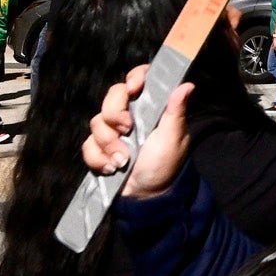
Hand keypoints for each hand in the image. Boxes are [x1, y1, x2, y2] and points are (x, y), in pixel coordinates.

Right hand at [82, 63, 193, 200]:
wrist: (147, 197)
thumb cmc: (165, 166)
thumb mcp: (173, 138)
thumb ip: (175, 112)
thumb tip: (187, 85)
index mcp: (149, 107)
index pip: (138, 79)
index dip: (133, 78)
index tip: (133, 89)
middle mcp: (130, 115)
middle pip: (111, 97)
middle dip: (115, 115)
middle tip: (127, 131)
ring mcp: (112, 132)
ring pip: (97, 122)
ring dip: (109, 144)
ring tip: (123, 160)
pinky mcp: (100, 149)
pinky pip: (88, 145)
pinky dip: (98, 158)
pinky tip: (112, 168)